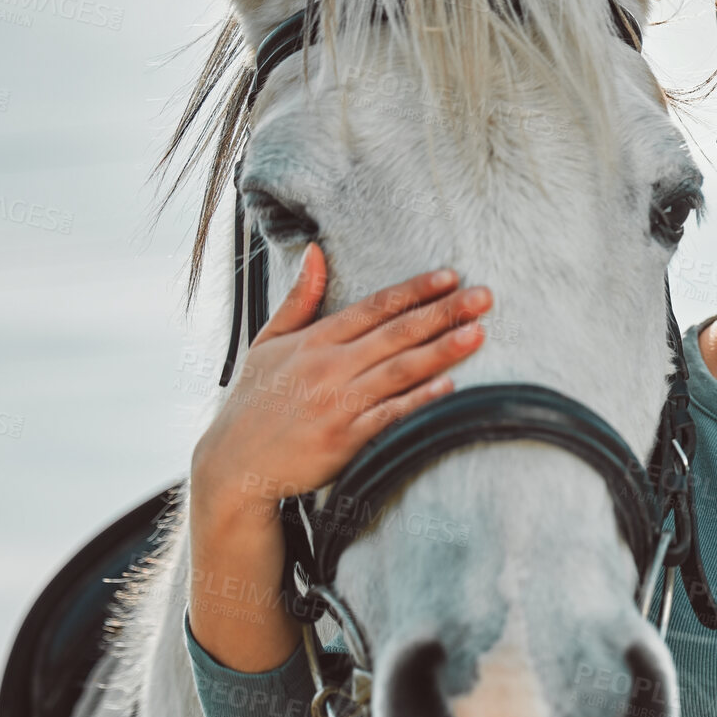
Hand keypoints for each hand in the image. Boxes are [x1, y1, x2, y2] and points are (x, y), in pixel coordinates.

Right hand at [186, 243, 491, 671]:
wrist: (232, 465)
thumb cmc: (253, 401)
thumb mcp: (267, 344)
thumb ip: (298, 300)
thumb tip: (315, 251)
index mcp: (313, 341)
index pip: (373, 307)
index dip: (414, 291)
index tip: (451, 276)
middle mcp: (327, 367)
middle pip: (395, 334)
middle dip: (443, 313)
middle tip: (485, 297)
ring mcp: (336, 404)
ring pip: (398, 371)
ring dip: (441, 352)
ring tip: (478, 333)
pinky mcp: (343, 440)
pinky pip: (389, 416)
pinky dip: (419, 401)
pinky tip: (451, 387)